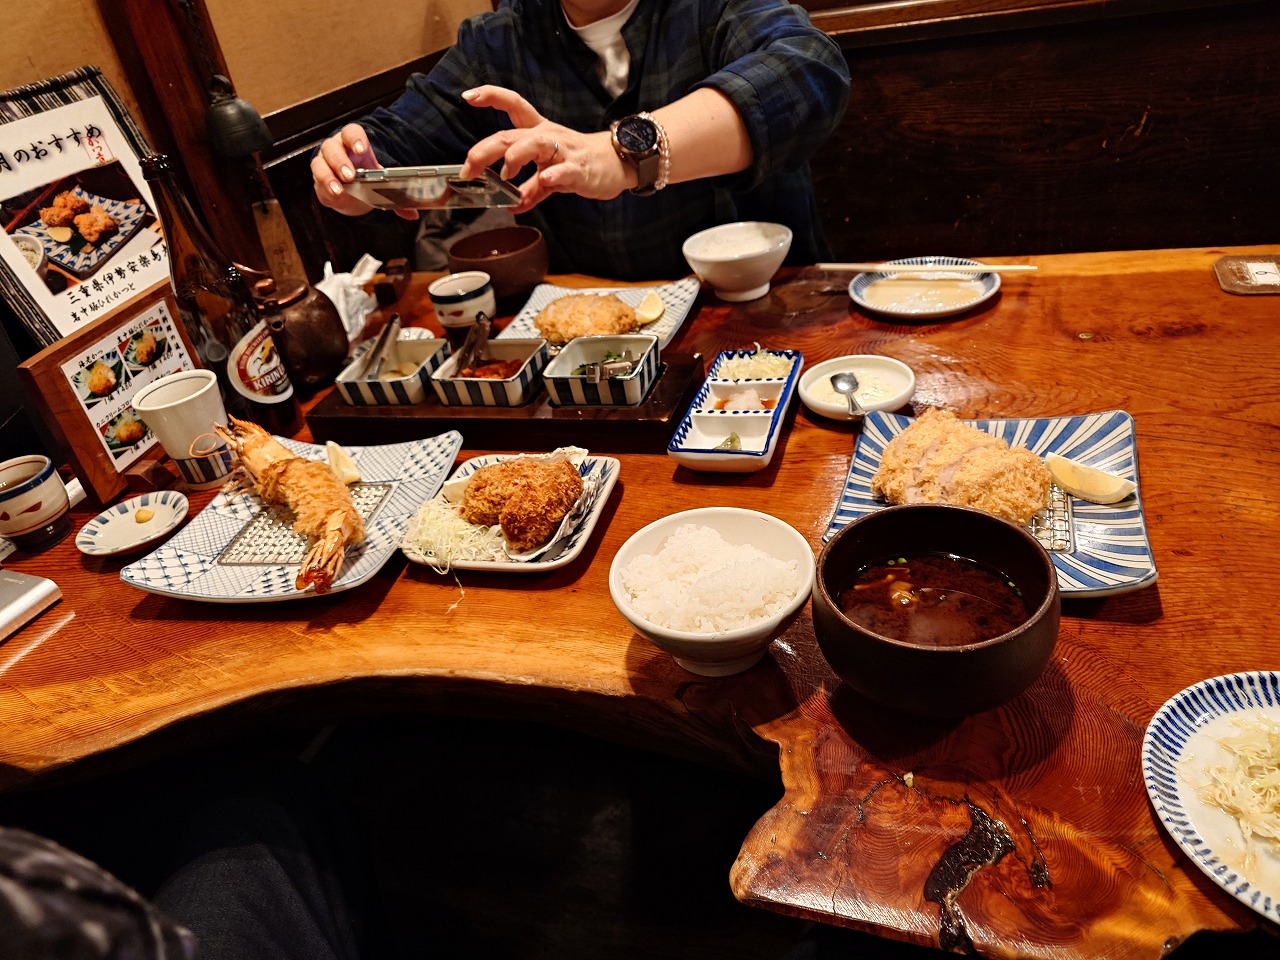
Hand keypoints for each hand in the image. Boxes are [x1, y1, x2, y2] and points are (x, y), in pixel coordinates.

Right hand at [311, 123, 418, 220]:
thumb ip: (395, 197)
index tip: (362, 150)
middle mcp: (337, 149)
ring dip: (329, 175)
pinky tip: (334, 193)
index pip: (351, 132)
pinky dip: (325, 186)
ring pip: (320, 162)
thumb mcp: (379, 183)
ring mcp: (324, 161)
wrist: (349, 190)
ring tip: (340, 189)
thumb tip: (412, 214)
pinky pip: (317, 178)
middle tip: (350, 175)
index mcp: (354, 144)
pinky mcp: (318, 176)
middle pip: (333, 147)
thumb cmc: (364, 178)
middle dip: (341, 161)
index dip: (355, 139)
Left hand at [458, 85, 630, 212]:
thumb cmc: (582, 163)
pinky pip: (564, 170)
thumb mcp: (551, 175)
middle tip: (469, 169)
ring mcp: (564, 151)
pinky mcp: (580, 168)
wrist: (618, 163)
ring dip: (515, 156)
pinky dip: (554, 175)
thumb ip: (530, 189)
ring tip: (505, 174)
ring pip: (535, 144)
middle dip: (486, 149)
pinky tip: (545, 180)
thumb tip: (511, 206)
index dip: (491, 96)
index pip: (513, 105)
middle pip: (512, 134)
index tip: (468, 96)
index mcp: (538, 131)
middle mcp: (548, 136)